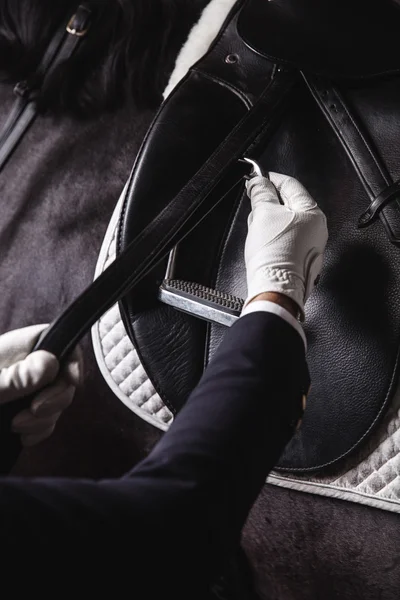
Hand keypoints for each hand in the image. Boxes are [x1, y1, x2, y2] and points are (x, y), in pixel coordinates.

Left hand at [0, 324, 81, 445]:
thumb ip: (16, 376)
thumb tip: (52, 363)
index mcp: (21, 346)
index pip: (64, 342)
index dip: (72, 362)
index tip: (68, 382)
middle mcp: (28, 364)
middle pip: (65, 377)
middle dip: (54, 399)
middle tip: (31, 413)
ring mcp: (28, 389)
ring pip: (58, 402)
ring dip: (44, 419)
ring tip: (16, 427)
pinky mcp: (24, 410)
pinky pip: (48, 420)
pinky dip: (38, 430)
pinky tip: (20, 435)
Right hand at [244, 173, 327, 316]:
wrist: (275, 289)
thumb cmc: (275, 257)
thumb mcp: (263, 215)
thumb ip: (261, 193)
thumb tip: (258, 182)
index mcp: (313, 213)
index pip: (291, 185)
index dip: (272, 179)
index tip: (259, 178)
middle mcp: (316, 229)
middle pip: (289, 204)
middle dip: (269, 202)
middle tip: (254, 203)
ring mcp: (309, 245)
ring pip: (285, 222)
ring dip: (269, 221)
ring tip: (257, 230)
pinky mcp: (299, 258)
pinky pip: (285, 239)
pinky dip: (272, 237)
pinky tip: (263, 244)